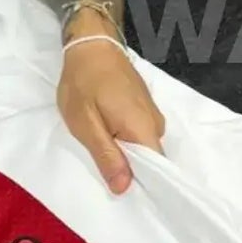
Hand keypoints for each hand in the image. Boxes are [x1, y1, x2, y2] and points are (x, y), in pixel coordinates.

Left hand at [58, 21, 165, 194]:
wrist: (91, 45)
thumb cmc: (84, 84)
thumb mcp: (86, 124)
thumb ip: (107, 156)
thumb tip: (124, 188)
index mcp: (144, 130)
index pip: (158, 170)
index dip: (143, 186)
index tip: (128, 198)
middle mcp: (156, 124)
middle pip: (150, 161)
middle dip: (131, 171)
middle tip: (106, 178)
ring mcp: (152, 114)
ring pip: (143, 148)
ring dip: (126, 155)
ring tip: (105, 157)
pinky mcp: (144, 107)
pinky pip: (139, 134)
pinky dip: (126, 141)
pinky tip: (109, 139)